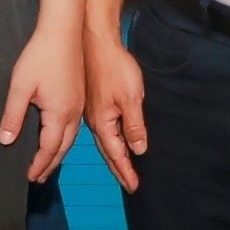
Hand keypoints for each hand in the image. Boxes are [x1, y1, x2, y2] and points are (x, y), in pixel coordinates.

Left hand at [1, 19, 84, 181]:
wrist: (64, 30)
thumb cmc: (41, 56)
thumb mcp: (20, 87)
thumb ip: (13, 116)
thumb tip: (6, 141)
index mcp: (60, 114)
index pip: (49, 149)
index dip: (39, 164)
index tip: (29, 176)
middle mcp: (73, 113)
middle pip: (63, 148)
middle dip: (50, 164)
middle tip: (39, 178)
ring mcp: (78, 104)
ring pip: (71, 138)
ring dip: (59, 152)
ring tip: (48, 162)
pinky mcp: (79, 95)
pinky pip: (74, 126)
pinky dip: (65, 139)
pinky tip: (58, 136)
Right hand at [84, 30, 148, 190]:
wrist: (96, 42)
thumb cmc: (114, 67)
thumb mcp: (131, 98)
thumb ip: (134, 126)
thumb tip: (137, 150)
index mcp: (102, 122)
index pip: (116, 154)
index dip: (126, 170)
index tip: (134, 187)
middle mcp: (94, 121)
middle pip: (108, 151)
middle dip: (119, 168)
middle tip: (129, 184)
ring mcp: (92, 112)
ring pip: (104, 140)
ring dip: (114, 156)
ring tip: (122, 169)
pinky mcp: (94, 102)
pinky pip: (103, 129)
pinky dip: (110, 141)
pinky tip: (114, 141)